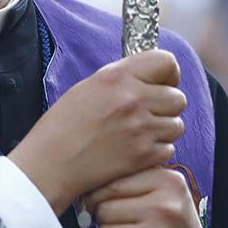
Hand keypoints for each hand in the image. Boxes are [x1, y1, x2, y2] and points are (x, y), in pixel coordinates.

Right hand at [9, 50, 186, 211]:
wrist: (50, 165)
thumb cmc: (63, 127)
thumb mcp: (90, 87)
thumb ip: (124, 79)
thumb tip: (152, 77)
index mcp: (117, 77)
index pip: (166, 62)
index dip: (169, 73)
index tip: (163, 83)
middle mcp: (132, 99)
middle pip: (178, 97)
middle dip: (167, 106)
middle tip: (148, 113)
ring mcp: (140, 129)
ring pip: (177, 125)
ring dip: (163, 130)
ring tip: (140, 134)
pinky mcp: (142, 155)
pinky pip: (168, 148)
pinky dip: (157, 151)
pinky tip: (135, 150)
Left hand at [84, 167, 218, 227]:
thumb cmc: (177, 226)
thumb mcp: (170, 192)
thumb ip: (138, 178)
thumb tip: (92, 181)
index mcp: (169, 182)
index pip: (113, 182)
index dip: (99, 194)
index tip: (101, 201)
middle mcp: (165, 206)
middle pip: (104, 207)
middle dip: (104, 217)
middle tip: (119, 222)